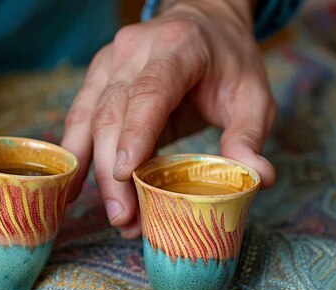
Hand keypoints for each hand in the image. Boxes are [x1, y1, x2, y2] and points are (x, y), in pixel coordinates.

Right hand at [62, 0, 276, 238]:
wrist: (205, 24)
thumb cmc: (230, 62)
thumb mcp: (254, 96)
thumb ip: (250, 136)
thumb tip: (260, 179)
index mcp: (179, 46)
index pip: (151, 90)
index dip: (136, 132)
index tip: (126, 174)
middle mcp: (136, 49)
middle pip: (114, 111)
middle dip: (113, 170)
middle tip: (124, 218)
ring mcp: (111, 60)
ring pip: (91, 117)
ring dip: (95, 170)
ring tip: (113, 215)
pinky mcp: (100, 76)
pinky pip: (82, 116)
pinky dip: (80, 154)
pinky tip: (75, 188)